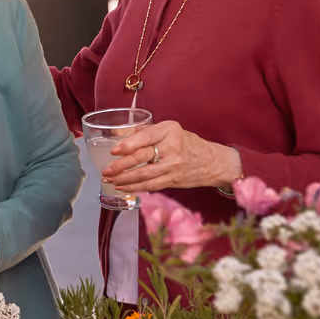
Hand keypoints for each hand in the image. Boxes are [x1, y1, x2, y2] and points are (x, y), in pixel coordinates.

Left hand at [105, 120, 240, 193]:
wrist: (214, 162)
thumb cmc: (187, 143)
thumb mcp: (170, 130)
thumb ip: (145, 131)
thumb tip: (118, 134)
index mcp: (169, 130)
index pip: (145, 137)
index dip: (128, 145)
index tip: (114, 151)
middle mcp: (173, 147)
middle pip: (142, 157)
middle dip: (120, 165)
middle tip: (106, 170)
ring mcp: (174, 165)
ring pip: (144, 174)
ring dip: (124, 179)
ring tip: (109, 180)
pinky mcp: (174, 180)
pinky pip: (151, 185)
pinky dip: (135, 187)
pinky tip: (123, 187)